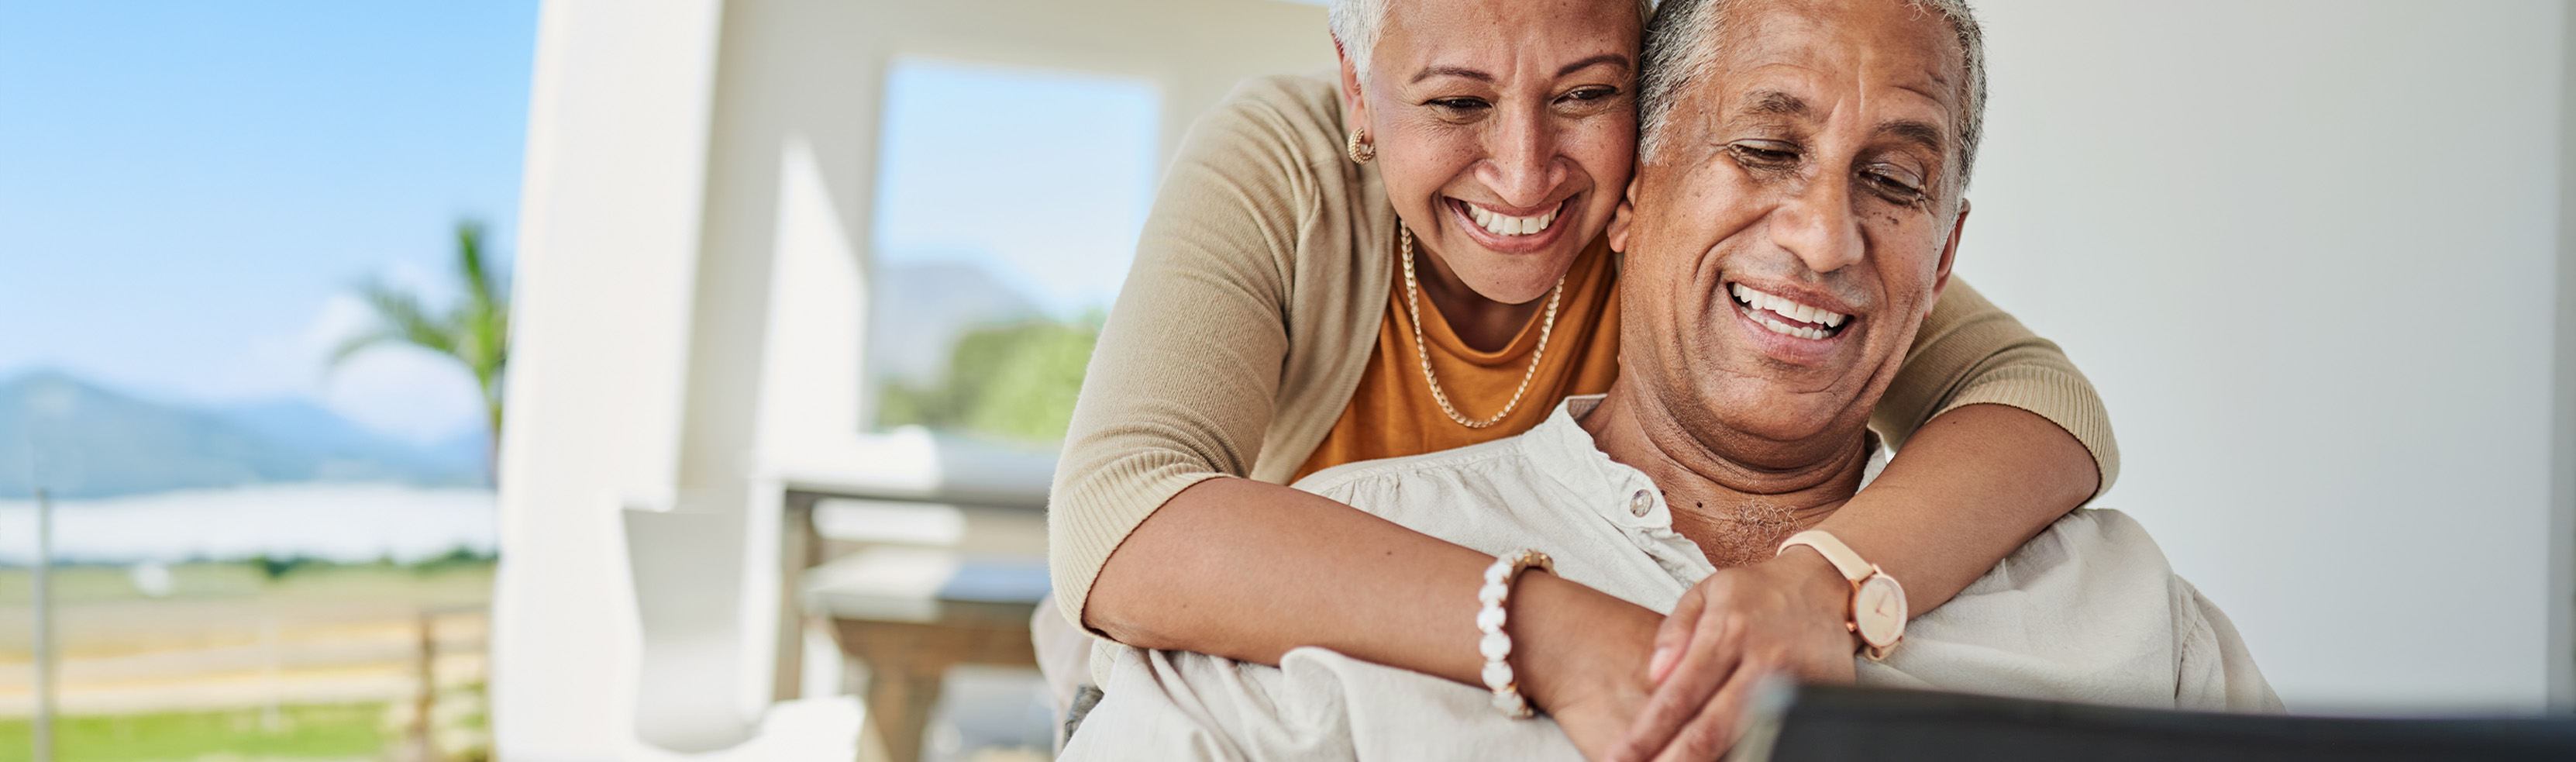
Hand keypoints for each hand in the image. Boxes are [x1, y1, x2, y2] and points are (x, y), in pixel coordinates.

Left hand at [1603, 551, 1858, 761]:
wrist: (1825, 583)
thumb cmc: (1757, 592)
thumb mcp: (1706, 593)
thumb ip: (1674, 632)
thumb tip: (1654, 673)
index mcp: (1728, 631)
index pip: (1678, 696)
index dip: (1646, 734)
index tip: (1620, 758)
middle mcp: (1763, 660)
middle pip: (1710, 730)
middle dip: (1673, 761)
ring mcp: (1795, 683)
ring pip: (1746, 742)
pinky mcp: (1822, 698)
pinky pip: (1779, 736)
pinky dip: (1752, 753)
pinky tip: (1728, 761)